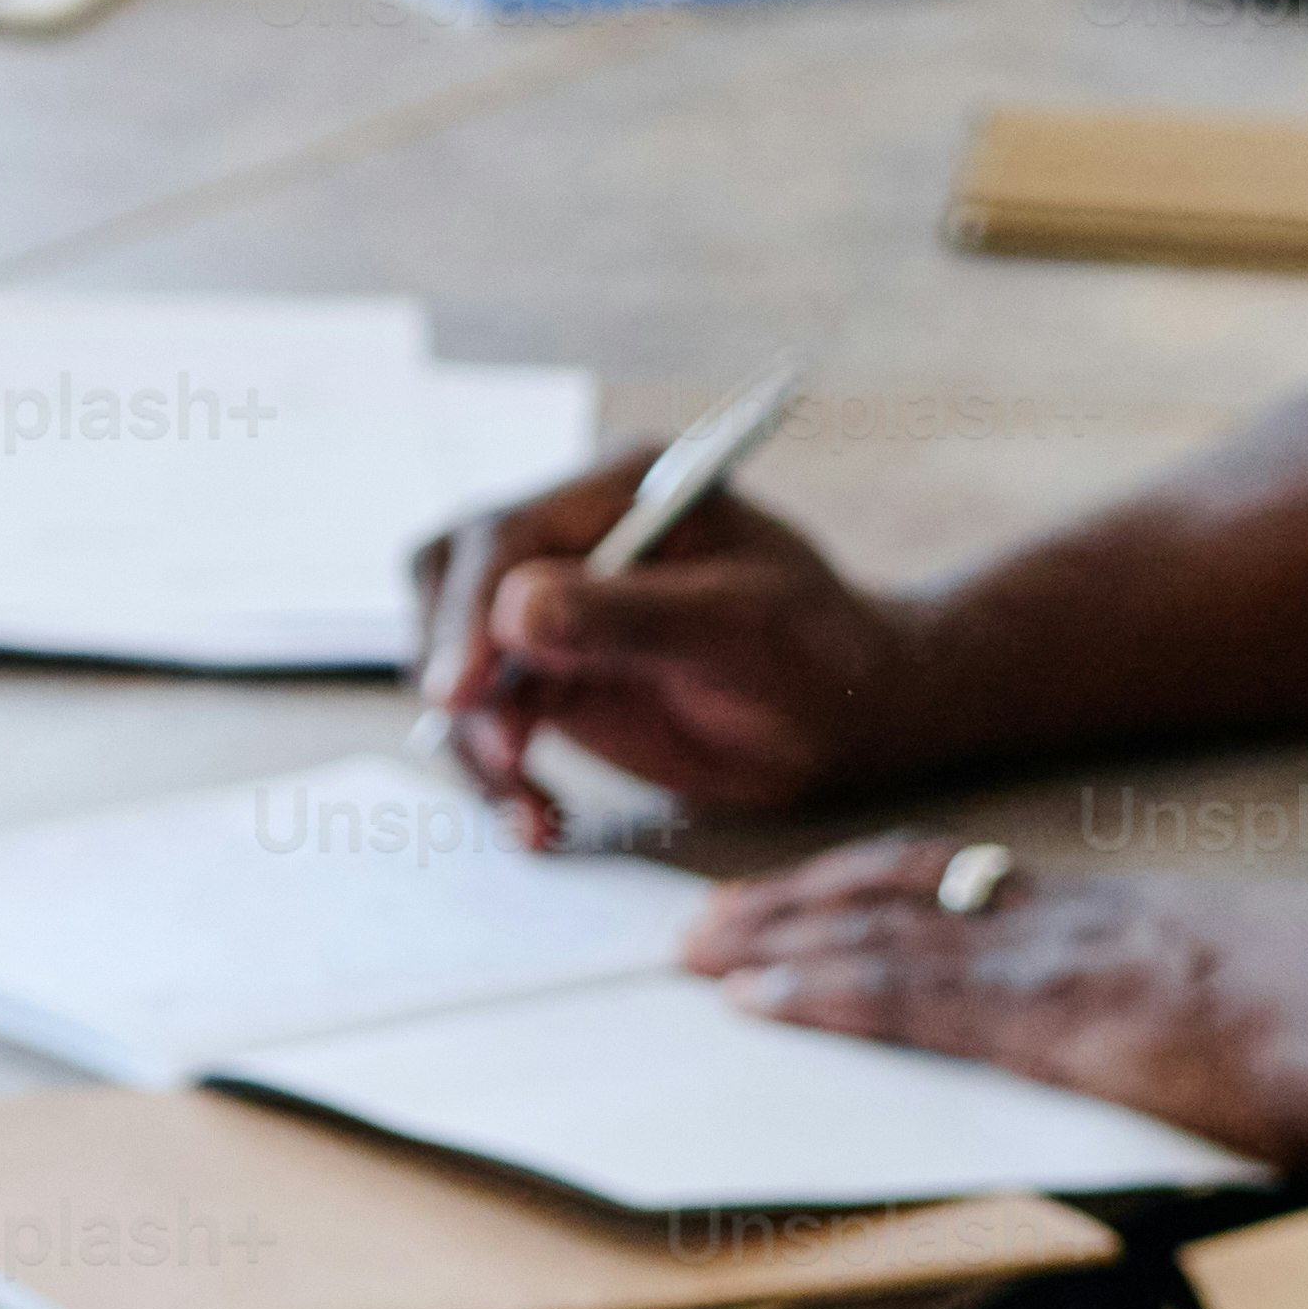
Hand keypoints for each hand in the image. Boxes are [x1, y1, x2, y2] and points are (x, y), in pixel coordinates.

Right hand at [412, 443, 930, 834]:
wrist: (854, 718)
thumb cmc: (820, 656)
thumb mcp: (740, 630)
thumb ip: (628, 617)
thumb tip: (512, 615)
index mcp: (617, 491)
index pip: (507, 535)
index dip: (469, 610)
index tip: (462, 692)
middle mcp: (571, 535)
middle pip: (453, 581)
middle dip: (458, 671)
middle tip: (500, 753)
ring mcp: (555, 603)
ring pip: (457, 653)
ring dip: (475, 735)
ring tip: (530, 804)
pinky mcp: (552, 671)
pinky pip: (489, 713)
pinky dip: (497, 767)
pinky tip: (537, 817)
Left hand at [684, 837, 1307, 1167]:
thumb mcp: (1268, 985)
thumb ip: (1200, 992)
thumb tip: (1185, 1029)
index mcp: (1116, 909)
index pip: (961, 876)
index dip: (866, 881)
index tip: (803, 888)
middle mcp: (1066, 917)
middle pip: (891, 889)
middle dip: (789, 902)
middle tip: (703, 921)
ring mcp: (1052, 962)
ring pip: (876, 935)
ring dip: (775, 944)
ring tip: (698, 959)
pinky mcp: (1049, 1022)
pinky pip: (906, 999)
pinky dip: (818, 995)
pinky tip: (757, 1001)